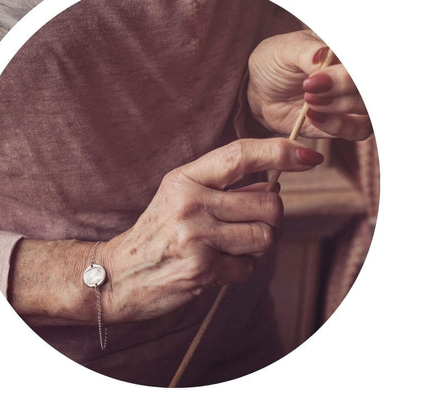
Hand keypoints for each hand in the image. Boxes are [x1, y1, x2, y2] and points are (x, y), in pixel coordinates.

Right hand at [100, 137, 324, 322]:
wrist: (118, 274)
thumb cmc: (158, 233)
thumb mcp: (180, 197)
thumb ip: (222, 188)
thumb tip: (274, 184)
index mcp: (184, 178)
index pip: (240, 155)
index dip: (280, 152)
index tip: (309, 156)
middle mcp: (190, 202)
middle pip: (268, 204)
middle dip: (270, 219)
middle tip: (248, 226)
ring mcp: (195, 236)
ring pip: (265, 238)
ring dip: (256, 248)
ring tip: (228, 248)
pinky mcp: (201, 268)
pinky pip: (248, 269)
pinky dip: (238, 271)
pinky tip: (214, 267)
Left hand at [247, 30, 372, 139]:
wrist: (260, 90)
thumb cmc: (275, 62)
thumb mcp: (285, 51)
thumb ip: (308, 53)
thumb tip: (324, 54)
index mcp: (346, 52)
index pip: (364, 59)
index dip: (348, 71)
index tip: (316, 75)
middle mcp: (355, 76)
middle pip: (372, 85)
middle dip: (345, 86)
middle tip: (310, 86)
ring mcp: (354, 99)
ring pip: (371, 108)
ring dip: (341, 106)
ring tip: (309, 100)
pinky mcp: (345, 123)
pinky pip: (359, 130)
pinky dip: (337, 125)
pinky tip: (311, 115)